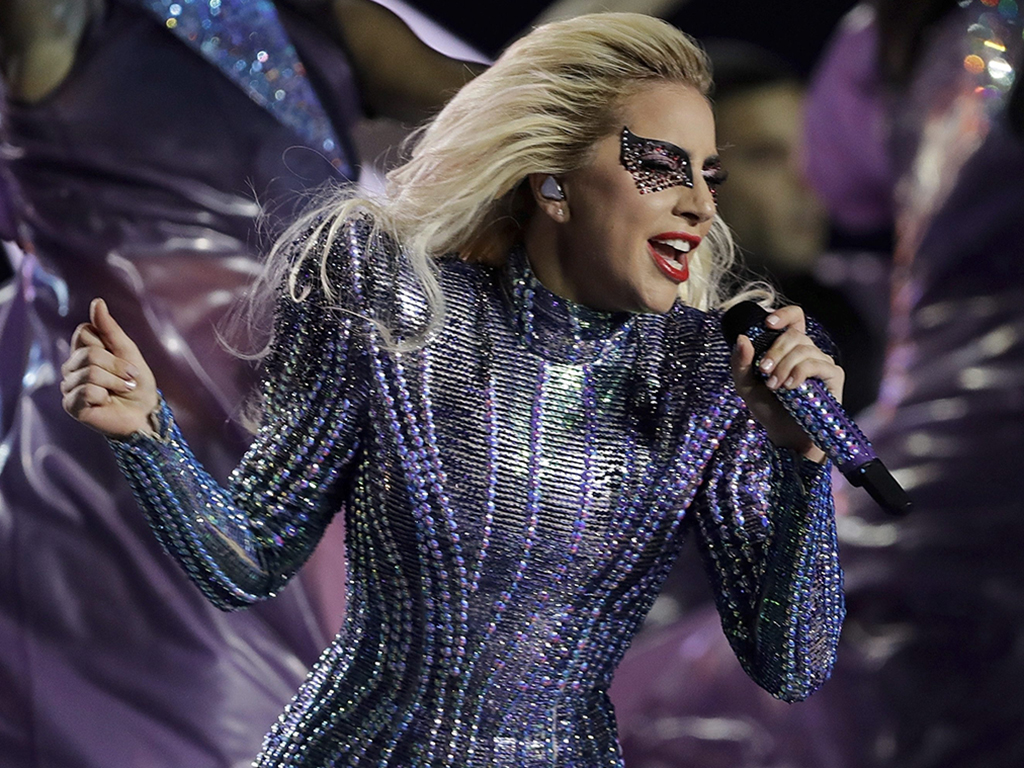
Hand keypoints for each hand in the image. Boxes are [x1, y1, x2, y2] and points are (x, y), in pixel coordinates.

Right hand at [61, 298, 159, 438]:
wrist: (146, 413)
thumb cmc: (138, 382)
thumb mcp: (128, 351)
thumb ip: (110, 328)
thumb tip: (97, 302)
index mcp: (83, 351)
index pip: (84, 331)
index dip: (109, 344)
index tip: (124, 358)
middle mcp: (72, 367)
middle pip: (89, 353)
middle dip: (118, 366)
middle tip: (128, 379)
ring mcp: (69, 386)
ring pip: (90, 372)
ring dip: (116, 382)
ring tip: (121, 390)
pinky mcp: (71, 404)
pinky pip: (87, 390)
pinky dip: (105, 395)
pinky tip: (107, 402)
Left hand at [730, 305, 845, 462]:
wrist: (785, 435)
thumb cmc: (768, 408)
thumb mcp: (745, 384)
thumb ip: (740, 363)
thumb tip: (742, 338)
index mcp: (788, 347)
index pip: (794, 317)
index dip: (784, 314)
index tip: (768, 324)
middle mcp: (807, 351)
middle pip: (794, 334)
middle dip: (775, 351)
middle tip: (763, 370)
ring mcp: (822, 362)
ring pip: (804, 348)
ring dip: (784, 366)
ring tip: (774, 386)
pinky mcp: (833, 375)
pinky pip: (816, 363)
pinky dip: (798, 373)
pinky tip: (790, 387)